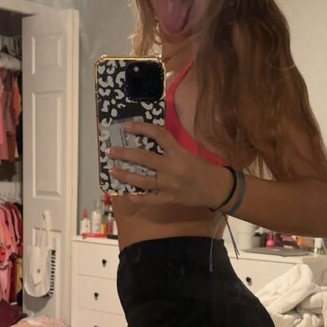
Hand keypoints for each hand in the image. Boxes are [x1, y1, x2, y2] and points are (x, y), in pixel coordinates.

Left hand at [108, 121, 227, 207]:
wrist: (216, 189)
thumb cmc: (201, 168)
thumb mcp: (187, 153)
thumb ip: (169, 149)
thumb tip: (147, 143)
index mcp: (178, 152)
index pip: (158, 135)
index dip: (141, 128)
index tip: (127, 126)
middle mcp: (172, 167)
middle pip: (144, 158)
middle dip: (124, 154)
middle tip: (110, 151)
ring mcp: (169, 185)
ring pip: (142, 180)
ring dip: (125, 175)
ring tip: (113, 171)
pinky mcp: (169, 199)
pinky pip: (149, 199)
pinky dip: (137, 197)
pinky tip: (126, 194)